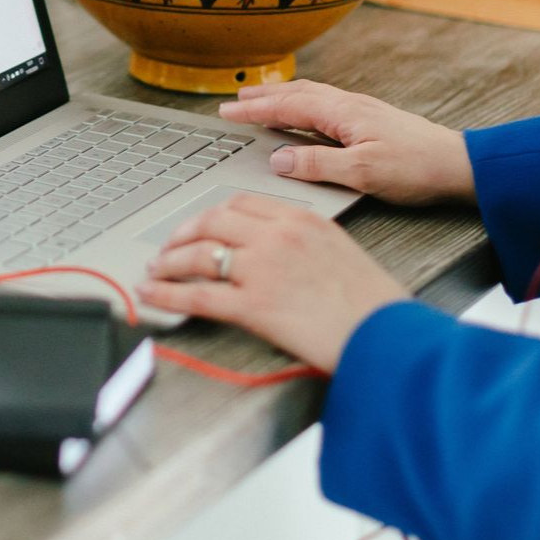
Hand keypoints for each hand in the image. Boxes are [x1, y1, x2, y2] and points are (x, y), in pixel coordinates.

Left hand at [136, 193, 407, 371]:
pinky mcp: (253, 306)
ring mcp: (262, 268)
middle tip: (169, 247)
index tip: (200, 226)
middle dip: (183, 233)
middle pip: (213, 221)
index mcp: (301, 218)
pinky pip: (198, 295)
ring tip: (155, 272)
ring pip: (198, 254)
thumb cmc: (372, 302)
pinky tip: (153, 296)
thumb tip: (278, 255)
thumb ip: (305, 242)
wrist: (385, 335)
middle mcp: (277, 236)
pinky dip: (167, 295)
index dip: (212, 214)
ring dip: (168, 262)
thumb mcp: (340, 251)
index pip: (242, 204)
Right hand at [218, 79, 475, 206]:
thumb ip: (317, 164)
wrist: (459, 166)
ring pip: (312, 96)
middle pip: (297, 93)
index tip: (227, 110)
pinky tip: (304, 115)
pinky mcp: (372, 121)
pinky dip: (303, 104)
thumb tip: (279, 158)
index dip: (255, 108)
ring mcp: (362, 111)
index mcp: (343, 113)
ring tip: (261, 100)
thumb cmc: (417, 169)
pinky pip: (326, 104)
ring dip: (282, 96)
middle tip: (234, 99)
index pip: (288, 106)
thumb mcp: (362, 173)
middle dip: (263, 95)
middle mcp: (351, 105)